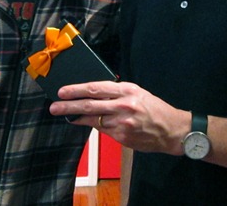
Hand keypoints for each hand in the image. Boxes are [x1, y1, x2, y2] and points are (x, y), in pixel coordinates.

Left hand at [49, 81, 189, 155]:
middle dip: (68, 106)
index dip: (77, 90)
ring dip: (78, 118)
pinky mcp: (122, 137)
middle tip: (54, 107)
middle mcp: (123, 105)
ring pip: (93, 119)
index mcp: (127, 90)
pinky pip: (103, 130)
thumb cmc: (155, 109)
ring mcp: (122, 123)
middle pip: (90, 105)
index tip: (63, 91)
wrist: (172, 130)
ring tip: (66, 115)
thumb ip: (117, 92)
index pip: (96, 88)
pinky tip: (86, 123)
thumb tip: (94, 93)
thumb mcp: (138, 93)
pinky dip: (93, 126)